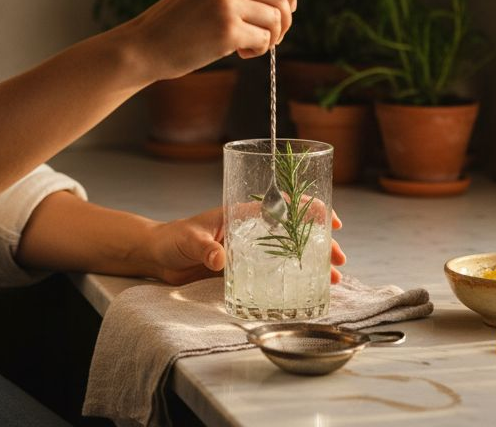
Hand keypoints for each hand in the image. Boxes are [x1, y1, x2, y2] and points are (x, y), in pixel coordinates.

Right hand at [127, 0, 297, 80]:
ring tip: (251, 45)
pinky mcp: (227, 31)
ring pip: (276, 18)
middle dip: (285, 18)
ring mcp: (226, 4)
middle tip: (274, 34)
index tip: (289, 5)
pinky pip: (264, 39)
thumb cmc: (174, 24)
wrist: (144, 46)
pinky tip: (241, 53)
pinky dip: (259, 50)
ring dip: (273, 36)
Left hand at [144, 206, 346, 285]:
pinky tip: (308, 290)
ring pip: (288, 253)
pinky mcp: (242, 269)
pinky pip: (272, 273)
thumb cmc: (171, 239)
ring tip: (334, 278)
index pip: (281, 205)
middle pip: (293, 232)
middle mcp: (250, 230)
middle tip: (339, 258)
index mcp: (241, 214)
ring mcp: (248, 250)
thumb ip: (203, 248)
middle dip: (320, 242)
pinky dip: (292, 279)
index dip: (309, 209)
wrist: (157, 256)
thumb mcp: (188, 240)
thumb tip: (218, 258)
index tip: (331, 218)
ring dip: (312, 263)